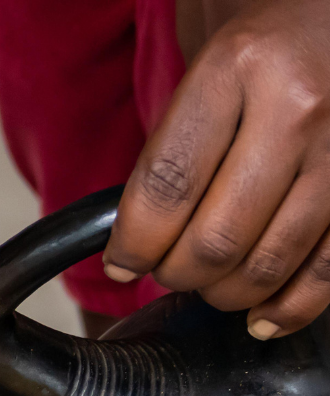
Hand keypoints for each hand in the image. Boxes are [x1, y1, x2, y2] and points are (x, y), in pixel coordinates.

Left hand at [103, 0, 329, 337]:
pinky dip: (289, 308)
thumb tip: (130, 242)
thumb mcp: (207, 67)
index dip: (134, 245)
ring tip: (209, 284)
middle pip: (214, 240)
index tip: (121, 264)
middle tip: (166, 270)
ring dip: (224, 294)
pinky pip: (328, 269)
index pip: (165, 189)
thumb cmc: (267, 44)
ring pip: (266, 264)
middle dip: (176, 274)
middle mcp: (297, 107)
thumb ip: (172, 147)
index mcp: (237, 68)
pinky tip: (261, 317)